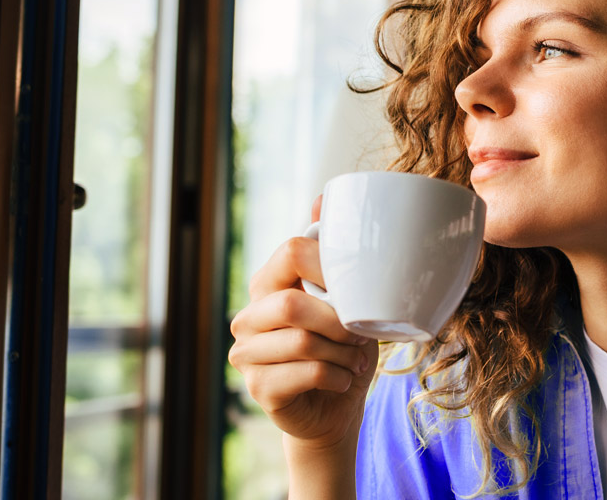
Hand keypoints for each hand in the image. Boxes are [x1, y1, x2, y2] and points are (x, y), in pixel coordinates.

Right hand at [229, 195, 379, 449]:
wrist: (334, 408)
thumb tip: (321, 197)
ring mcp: (247, 353)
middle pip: (292, 304)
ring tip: (354, 360)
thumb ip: (330, 254)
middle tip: (360, 336)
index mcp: (268, 284)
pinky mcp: (258, 387)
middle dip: (338, 321)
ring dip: (342, 353)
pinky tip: (342, 380)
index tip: (355, 292)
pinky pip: (307, 373)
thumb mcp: (345, 299)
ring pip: (302, 341)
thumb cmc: (340, 349)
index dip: (330, 267)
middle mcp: (249, 315)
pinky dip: (337, 377)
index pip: (291, 252)